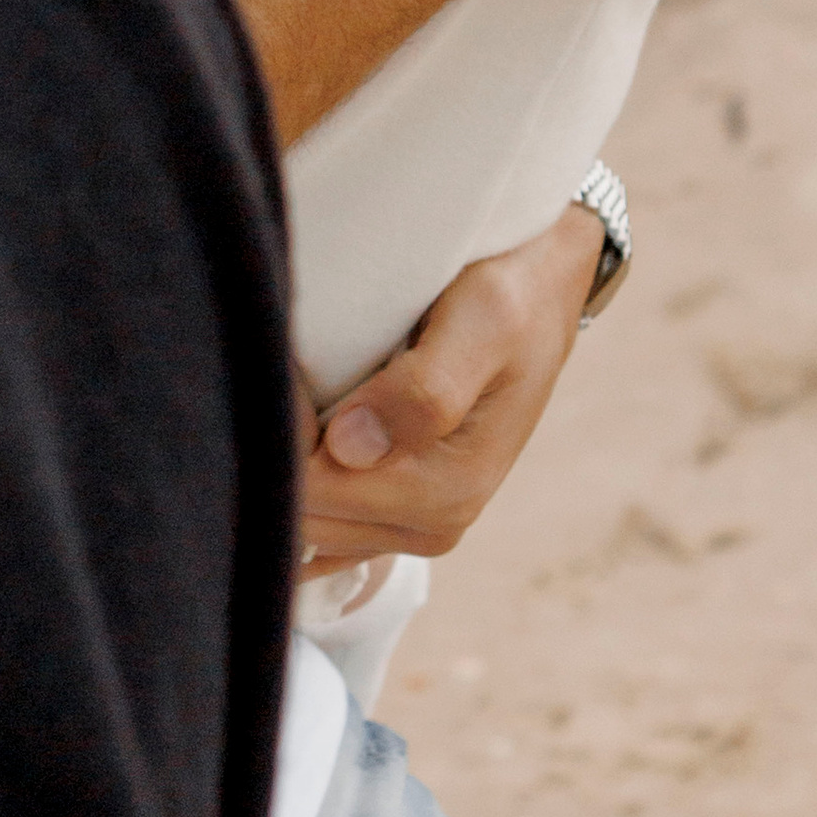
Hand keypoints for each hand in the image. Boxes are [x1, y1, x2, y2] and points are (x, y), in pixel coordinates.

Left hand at [297, 199, 603, 572]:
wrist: (539, 290)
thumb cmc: (512, 295)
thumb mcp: (485, 321)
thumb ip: (426, 390)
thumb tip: (349, 449)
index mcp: (449, 490)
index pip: (313, 488)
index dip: (280, 428)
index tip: (277, 361)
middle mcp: (432, 524)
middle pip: (305, 510)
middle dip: (278, 445)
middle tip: (282, 365)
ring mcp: (413, 525)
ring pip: (308, 518)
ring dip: (286, 457)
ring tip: (299, 382)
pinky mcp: (398, 512)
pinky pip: (323, 522)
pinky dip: (301, 479)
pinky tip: (307, 423)